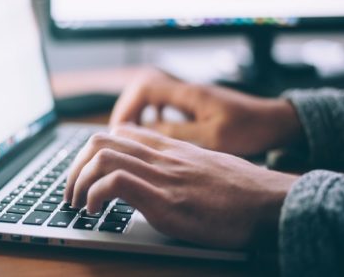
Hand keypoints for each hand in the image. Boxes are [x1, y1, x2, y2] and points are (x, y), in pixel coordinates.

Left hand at [65, 125, 297, 249]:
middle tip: (71, 191)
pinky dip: (95, 195)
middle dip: (75, 166)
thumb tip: (161, 177)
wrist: (271, 202)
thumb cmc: (242, 190)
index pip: (120, 132)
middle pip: (101, 140)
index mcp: (171, 148)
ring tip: (77, 203)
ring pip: (102, 156)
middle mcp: (162, 156)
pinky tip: (95, 211)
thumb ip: (179, 165)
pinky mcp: (166, 201)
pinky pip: (116, 183)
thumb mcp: (206, 167)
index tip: (87, 173)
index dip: (94, 151)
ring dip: (78, 181)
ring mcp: (163, 176)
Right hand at [110, 69, 302, 155]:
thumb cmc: (250, 129)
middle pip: (144, 89)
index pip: (145, 88)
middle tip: (121, 134)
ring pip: (153, 97)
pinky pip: (166, 105)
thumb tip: (143, 132)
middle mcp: (187, 90)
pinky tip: (157, 132)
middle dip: (128, 110)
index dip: (127, 107)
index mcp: (189, 94)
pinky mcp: (197, 105)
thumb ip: (177, 133)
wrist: (276, 122)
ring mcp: (192, 97)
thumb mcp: (212, 137)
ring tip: (133, 135)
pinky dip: (155, 116)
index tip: (120, 129)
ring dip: (140, 113)